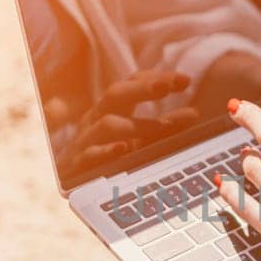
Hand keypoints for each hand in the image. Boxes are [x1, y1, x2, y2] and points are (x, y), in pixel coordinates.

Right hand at [52, 69, 198, 176]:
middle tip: (168, 86)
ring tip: (162, 127)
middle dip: (143, 88)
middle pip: (117, 94)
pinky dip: (107, 151)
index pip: (132, 83)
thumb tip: (194, 114)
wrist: (67, 183)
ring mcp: (85, 139)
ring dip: (136, 124)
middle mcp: (96, 118)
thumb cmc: (108, 154)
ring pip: (107, 124)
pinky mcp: (77, 163)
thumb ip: (164, 127)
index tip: (185, 81)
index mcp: (111, 108)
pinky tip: (123, 149)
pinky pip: (90, 154)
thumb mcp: (137, 138)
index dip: (157, 78)